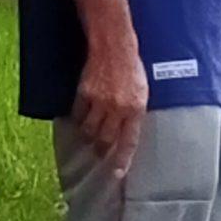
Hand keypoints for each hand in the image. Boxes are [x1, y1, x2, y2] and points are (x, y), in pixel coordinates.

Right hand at [73, 40, 149, 178]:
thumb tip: (126, 132)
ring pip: (90, 130)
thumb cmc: (132, 68)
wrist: (114, 46)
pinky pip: (79, 115)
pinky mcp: (84, 93)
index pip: (129, 141)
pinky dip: (79, 120)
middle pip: (105, 139)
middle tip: (99, 155)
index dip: (122, 159)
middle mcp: (118, 107)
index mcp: (136, 108)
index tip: (117, 173)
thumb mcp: (142, 92)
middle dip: (102, 151)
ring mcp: (99, 101)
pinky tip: (80, 121)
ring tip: (89, 139)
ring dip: (89, 137)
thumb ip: (134, 113)